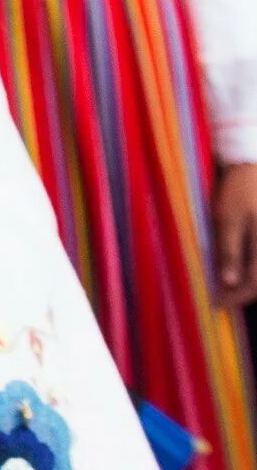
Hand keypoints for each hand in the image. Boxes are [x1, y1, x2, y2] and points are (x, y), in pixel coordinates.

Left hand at [215, 163, 256, 306]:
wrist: (252, 166)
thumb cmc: (238, 190)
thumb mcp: (227, 219)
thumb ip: (230, 251)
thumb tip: (230, 283)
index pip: (254, 283)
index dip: (235, 297)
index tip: (217, 304)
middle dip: (243, 293)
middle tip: (221, 298)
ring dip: (250, 283)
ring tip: (228, 287)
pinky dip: (253, 270)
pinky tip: (239, 270)